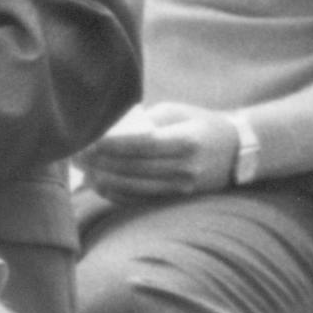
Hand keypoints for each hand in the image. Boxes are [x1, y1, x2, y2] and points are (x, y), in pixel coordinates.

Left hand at [80, 99, 241, 201]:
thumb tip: (108, 130)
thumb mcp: (177, 112)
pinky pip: (139, 200)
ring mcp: (182, 188)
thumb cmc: (201, 124)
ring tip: (81, 167)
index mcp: (185, 141)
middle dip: (98, 161)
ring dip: (102, 178)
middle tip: (73, 152)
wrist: (238, 151)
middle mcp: (185, 169)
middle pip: (132, 168)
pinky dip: (115, 193)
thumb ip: (145, 120)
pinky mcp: (177, 200)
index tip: (86, 139)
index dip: (110, 144)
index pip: (140, 145)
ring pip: (132, 187)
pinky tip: (97, 182)